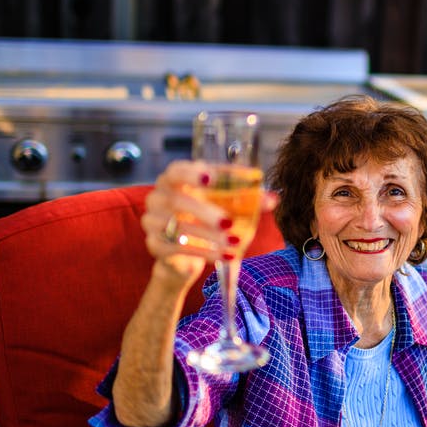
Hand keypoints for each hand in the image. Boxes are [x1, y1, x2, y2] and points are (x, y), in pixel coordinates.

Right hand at [142, 161, 277, 281]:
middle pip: (177, 201)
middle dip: (206, 212)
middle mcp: (159, 196)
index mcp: (175, 178)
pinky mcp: (154, 245)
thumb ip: (249, 200)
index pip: (178, 170)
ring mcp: (152, 221)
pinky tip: (224, 256)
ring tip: (234, 244)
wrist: (185, 251)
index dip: (192, 173)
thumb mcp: (227, 204)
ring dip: (209, 237)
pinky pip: (176, 249)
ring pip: (177, 228)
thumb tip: (274, 199)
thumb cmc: (207, 216)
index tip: (211, 177)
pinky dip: (203, 253)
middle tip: (229, 222)